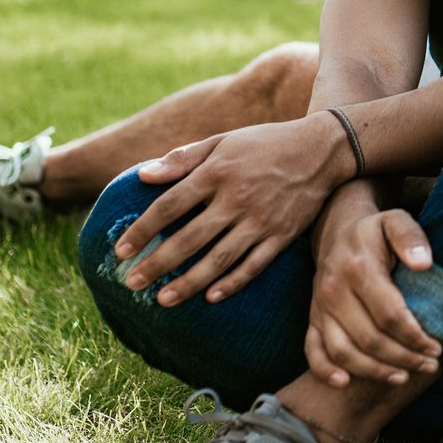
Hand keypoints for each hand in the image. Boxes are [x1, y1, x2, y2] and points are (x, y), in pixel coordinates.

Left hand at [114, 117, 353, 306]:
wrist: (322, 149)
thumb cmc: (265, 144)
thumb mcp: (223, 142)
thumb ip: (182, 159)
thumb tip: (143, 175)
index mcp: (218, 172)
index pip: (170, 206)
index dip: (142, 230)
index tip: (120, 251)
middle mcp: (237, 198)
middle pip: (189, 238)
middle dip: (157, 264)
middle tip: (130, 284)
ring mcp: (261, 220)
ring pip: (218, 259)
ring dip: (188, 282)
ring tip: (162, 300)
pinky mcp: (282, 235)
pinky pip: (253, 265)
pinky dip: (232, 282)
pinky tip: (210, 297)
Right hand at [308, 208, 442, 387]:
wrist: (336, 231)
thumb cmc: (374, 231)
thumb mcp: (395, 221)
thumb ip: (411, 237)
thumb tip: (424, 263)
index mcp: (358, 268)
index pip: (390, 314)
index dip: (415, 336)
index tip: (436, 347)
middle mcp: (334, 290)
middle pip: (369, 338)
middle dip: (403, 358)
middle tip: (429, 365)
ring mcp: (320, 307)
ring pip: (343, 351)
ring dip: (374, 371)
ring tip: (403, 377)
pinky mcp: (312, 319)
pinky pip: (312, 351)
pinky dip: (325, 371)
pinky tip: (346, 383)